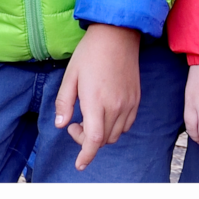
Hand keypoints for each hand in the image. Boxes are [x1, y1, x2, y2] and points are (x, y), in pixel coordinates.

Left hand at [55, 24, 140, 170]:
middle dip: (87, 141)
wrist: (118, 34)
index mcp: (96, 102)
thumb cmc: (90, 53)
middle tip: (75, 124)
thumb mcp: (70, 76)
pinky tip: (105, 114)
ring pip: (116, 134)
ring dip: (101, 135)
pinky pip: (127, 123)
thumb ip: (64, 103)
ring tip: (90, 118)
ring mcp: (129, 103)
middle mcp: (116, 106)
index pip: (93, 140)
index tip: (79, 164)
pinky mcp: (136, 98)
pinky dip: (115, 127)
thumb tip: (61, 125)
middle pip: (103, 140)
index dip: (86, 155)